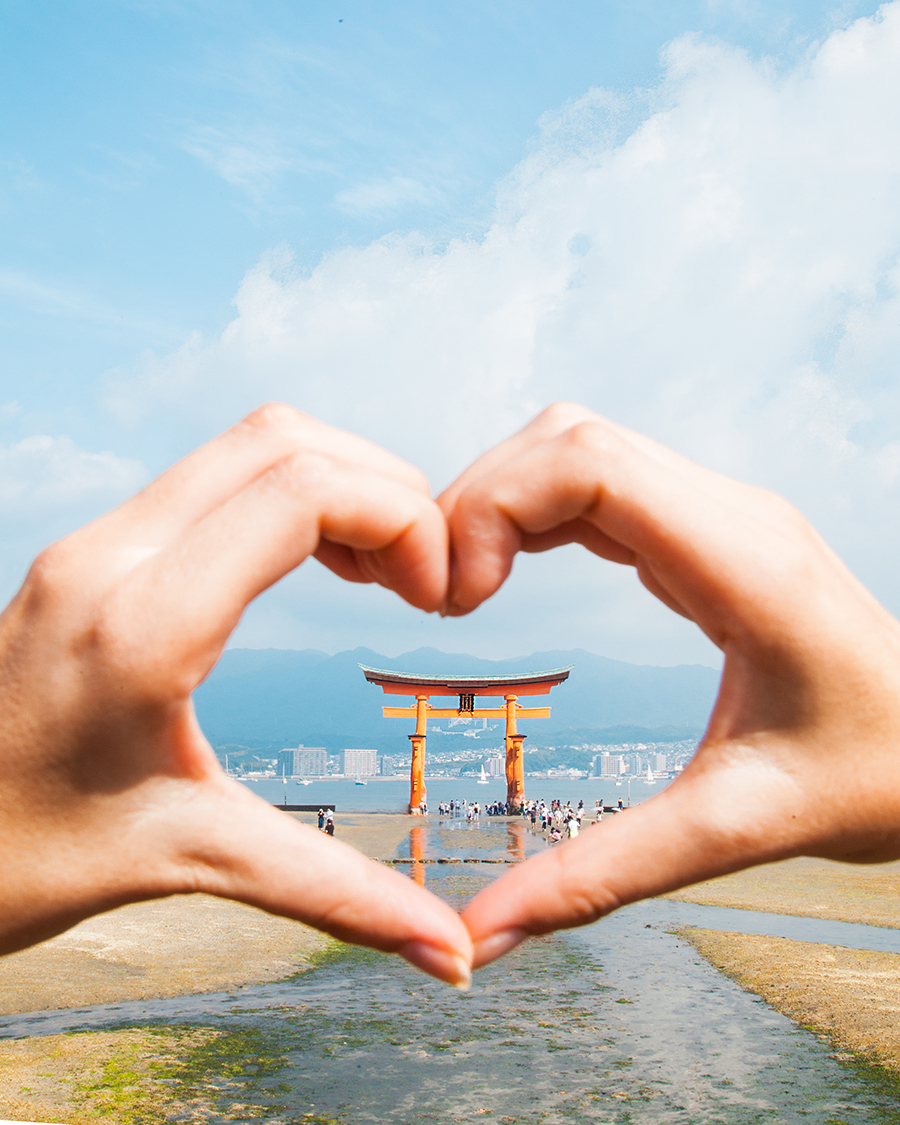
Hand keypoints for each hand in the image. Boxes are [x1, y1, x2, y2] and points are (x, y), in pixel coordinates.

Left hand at [0, 404, 470, 987]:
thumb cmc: (22, 862)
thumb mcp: (192, 861)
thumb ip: (337, 896)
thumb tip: (452, 951)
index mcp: (142, 624)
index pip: (303, 491)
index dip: (402, 519)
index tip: (434, 598)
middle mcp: (109, 555)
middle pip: (285, 440)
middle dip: (384, 490)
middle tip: (422, 577)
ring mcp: (91, 544)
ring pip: (247, 445)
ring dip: (338, 485)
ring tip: (381, 570)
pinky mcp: (89, 552)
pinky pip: (212, 478)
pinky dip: (290, 497)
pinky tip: (317, 565)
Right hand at [439, 403, 899, 967]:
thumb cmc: (876, 780)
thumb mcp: (733, 830)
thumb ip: (599, 876)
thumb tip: (481, 931)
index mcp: (744, 564)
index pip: (589, 463)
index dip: (494, 506)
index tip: (456, 600)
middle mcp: (733, 516)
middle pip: (570, 439)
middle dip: (480, 499)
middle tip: (441, 596)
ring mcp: (722, 516)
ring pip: (581, 447)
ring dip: (505, 499)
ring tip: (463, 584)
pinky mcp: (708, 534)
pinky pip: (602, 483)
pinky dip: (538, 512)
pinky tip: (510, 569)